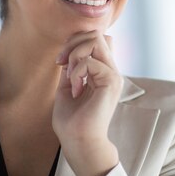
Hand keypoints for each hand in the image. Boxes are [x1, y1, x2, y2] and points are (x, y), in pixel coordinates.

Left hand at [52, 31, 122, 175]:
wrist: (78, 142)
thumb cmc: (71, 121)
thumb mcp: (67, 85)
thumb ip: (71, 67)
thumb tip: (69, 50)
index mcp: (102, 71)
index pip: (97, 38)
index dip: (76, 41)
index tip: (61, 61)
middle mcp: (110, 70)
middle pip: (97, 34)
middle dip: (73, 43)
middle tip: (61, 63)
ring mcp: (113, 75)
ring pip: (96, 40)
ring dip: (75, 54)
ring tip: (69, 76)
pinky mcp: (112, 81)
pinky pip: (91, 61)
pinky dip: (76, 72)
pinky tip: (75, 90)